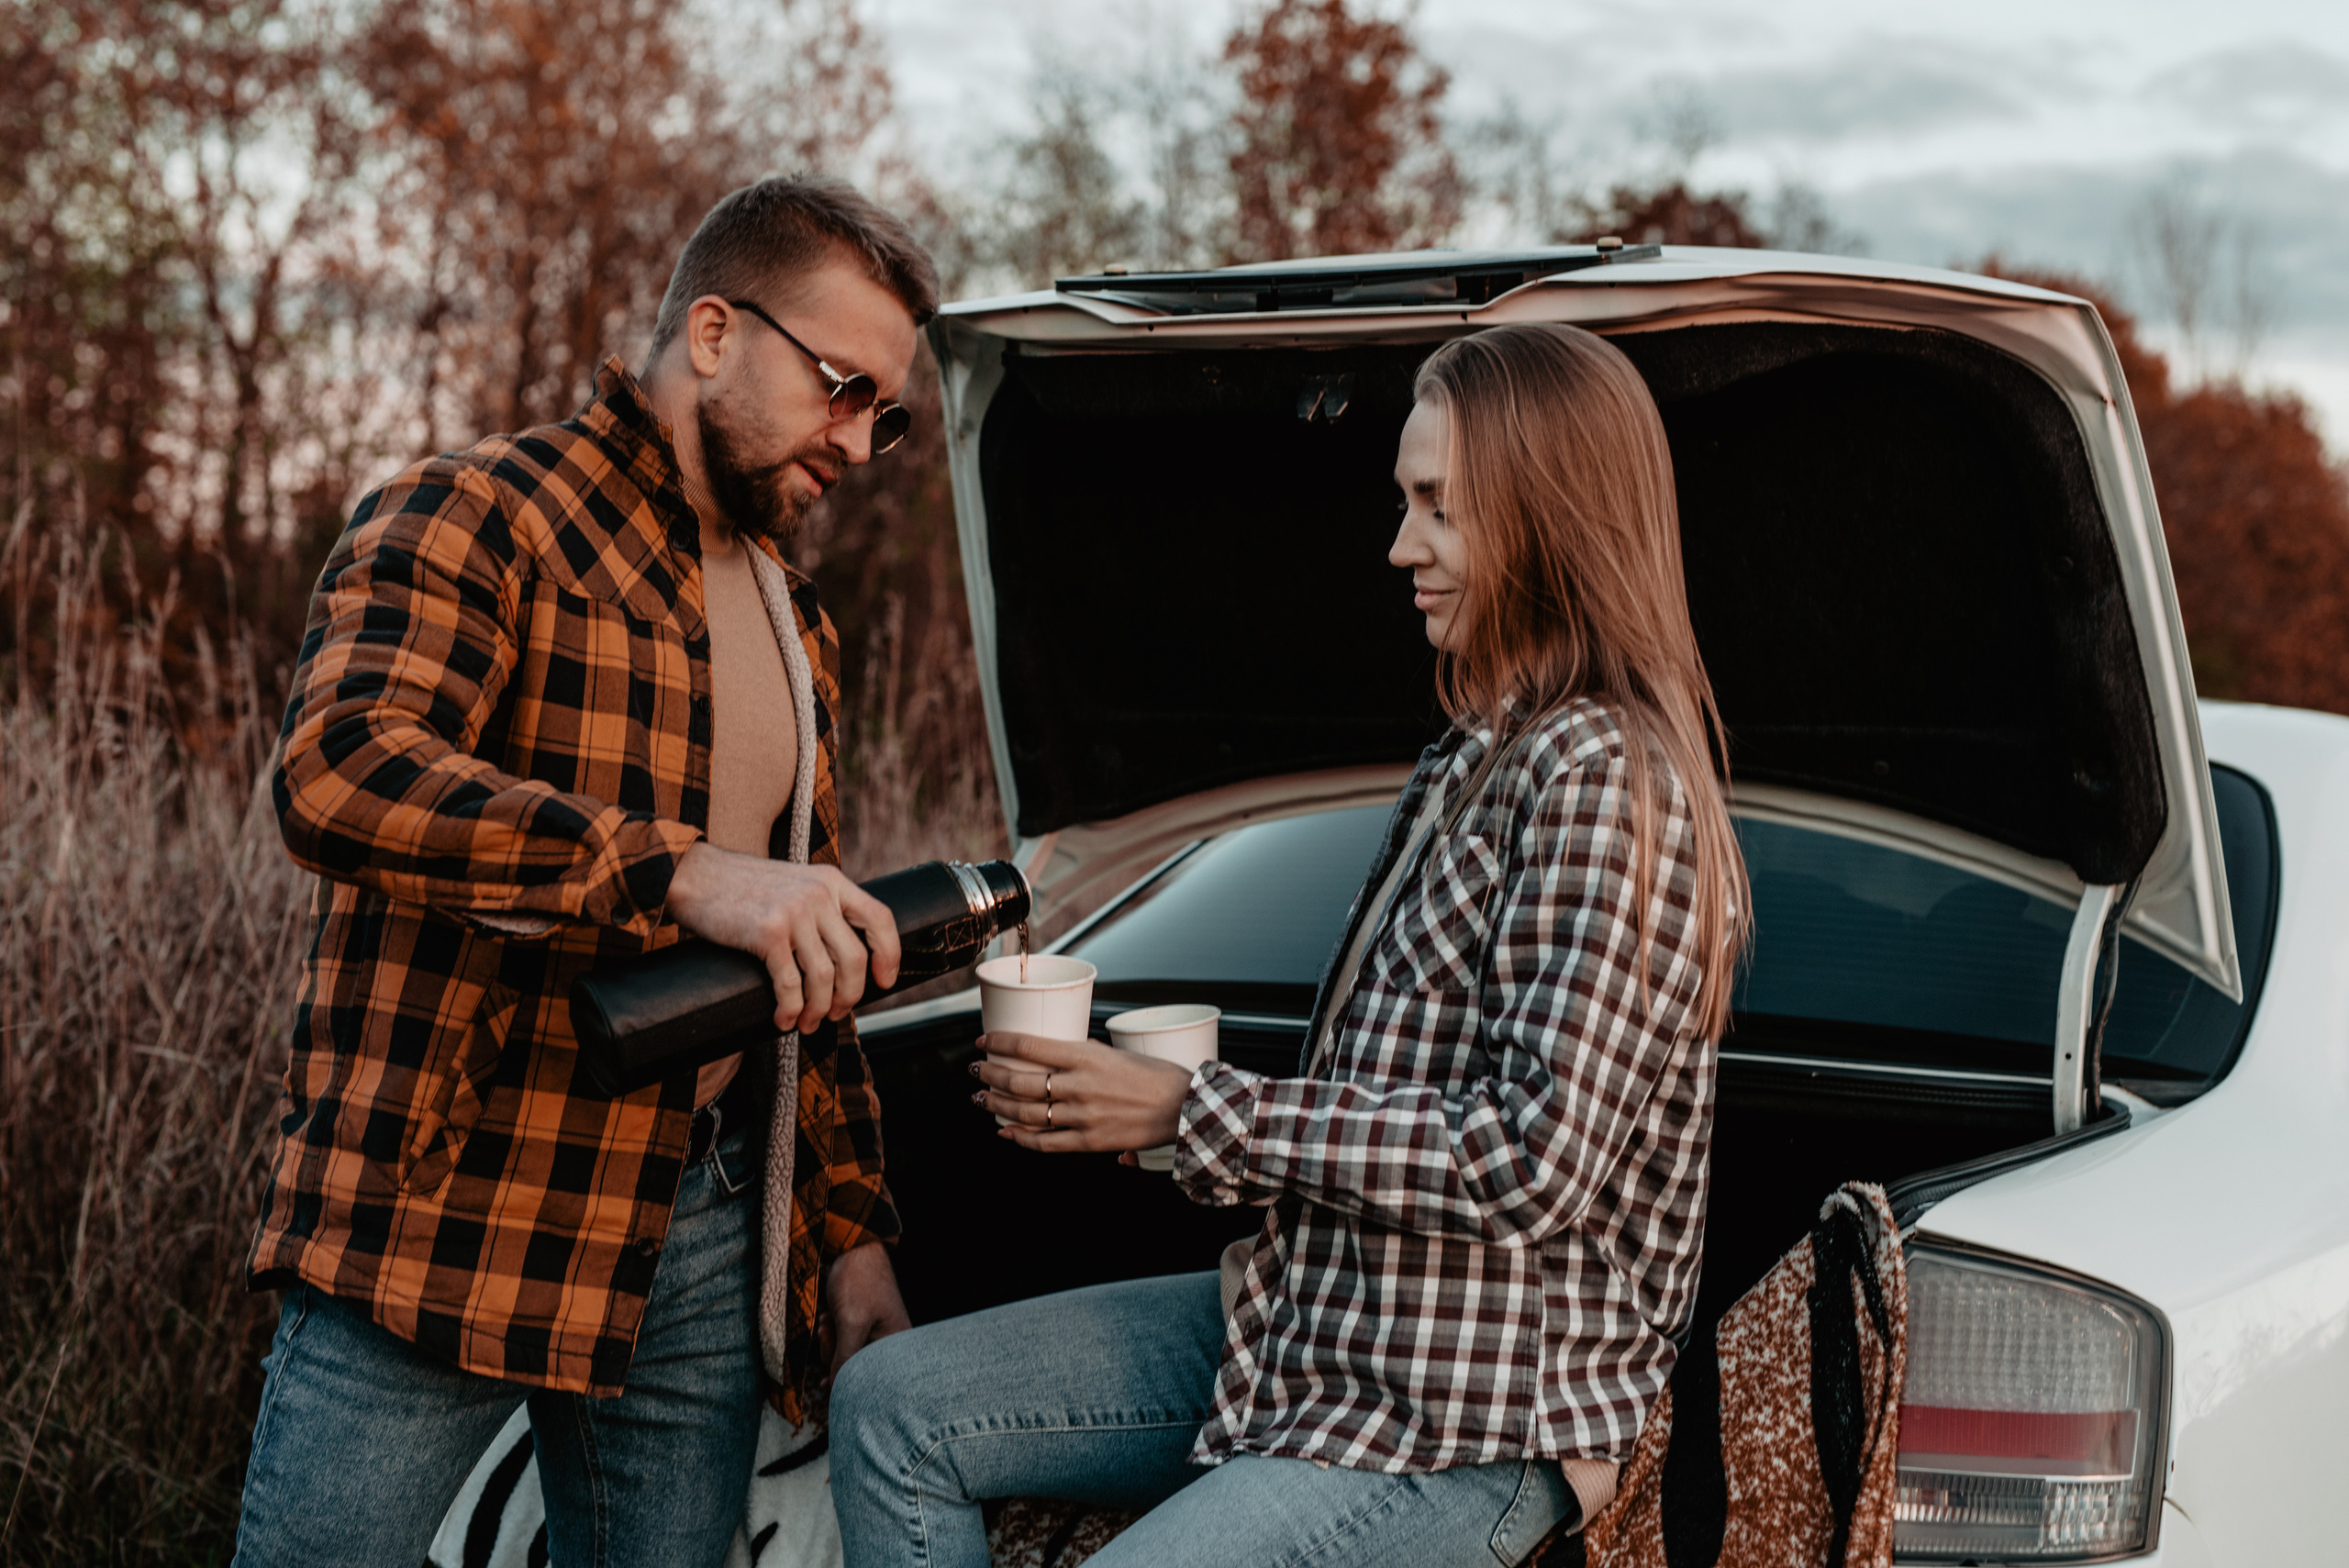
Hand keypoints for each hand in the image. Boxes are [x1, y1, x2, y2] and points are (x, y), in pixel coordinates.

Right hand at [663, 844, 901, 1034]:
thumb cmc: (743, 887)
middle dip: (850, 995)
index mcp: (831, 881)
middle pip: (854, 958)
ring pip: (824, 977)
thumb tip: (844, 958)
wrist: (694, 874)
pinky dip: (790, 1009)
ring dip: (819, 1009)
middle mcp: (818, 894)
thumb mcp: (795, 883)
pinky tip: (784, 1018)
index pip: (880, 919)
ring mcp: (794, 912)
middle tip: (837, 1013)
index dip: (889, 955)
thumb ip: (822, 907)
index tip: (884, 982)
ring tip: (808, 1022)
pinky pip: (790, 984)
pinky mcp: (767, 933)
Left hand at [823, 1241, 910, 1380]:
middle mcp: (890, 1343)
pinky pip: (844, 1343)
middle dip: (835, 1353)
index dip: (848, 1382)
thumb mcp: (851, 1323)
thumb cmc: (859, 1281)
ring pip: (846, 1357)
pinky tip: (827, 1318)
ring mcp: (875, 1334)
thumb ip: (845, 1360)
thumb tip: (837, 1391)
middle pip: (857, 1370)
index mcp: (897, 1344)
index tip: (825, 1382)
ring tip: (827, 1319)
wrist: (852, 1245)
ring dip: (830, 1342)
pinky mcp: (862, 1326)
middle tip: (827, 1331)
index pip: (873, 1379)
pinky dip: (832, 1334)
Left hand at [973, 1032, 1193, 1154]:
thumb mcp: (1118, 1053)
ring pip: (1025, 1111)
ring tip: (981, 1098)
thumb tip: (1064, 1054)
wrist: (1184, 1108)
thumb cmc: (1157, 1075)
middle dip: (990, 1075)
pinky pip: (1046, 1143)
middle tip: (976, 1071)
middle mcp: (1078, 1085)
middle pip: (1019, 1080)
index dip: (1000, 1043)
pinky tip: (1006, 1131)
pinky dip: (1021, 1138)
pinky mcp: (1088, 1141)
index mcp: (1086, 1056)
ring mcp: (1081, 1116)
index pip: (1029, 1045)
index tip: (984, 1042)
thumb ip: (1087, 1055)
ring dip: (997, 1105)